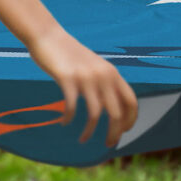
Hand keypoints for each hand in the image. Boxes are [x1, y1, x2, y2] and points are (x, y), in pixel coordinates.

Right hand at [30, 28, 138, 144]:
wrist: (49, 36)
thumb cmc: (71, 55)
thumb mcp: (95, 67)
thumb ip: (105, 82)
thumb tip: (115, 108)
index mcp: (112, 73)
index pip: (131, 101)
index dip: (130, 120)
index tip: (124, 132)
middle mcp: (103, 75)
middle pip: (116, 113)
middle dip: (114, 133)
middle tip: (107, 144)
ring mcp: (86, 77)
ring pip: (95, 114)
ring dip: (89, 132)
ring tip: (83, 140)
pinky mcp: (67, 79)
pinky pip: (72, 107)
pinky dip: (68, 118)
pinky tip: (64, 122)